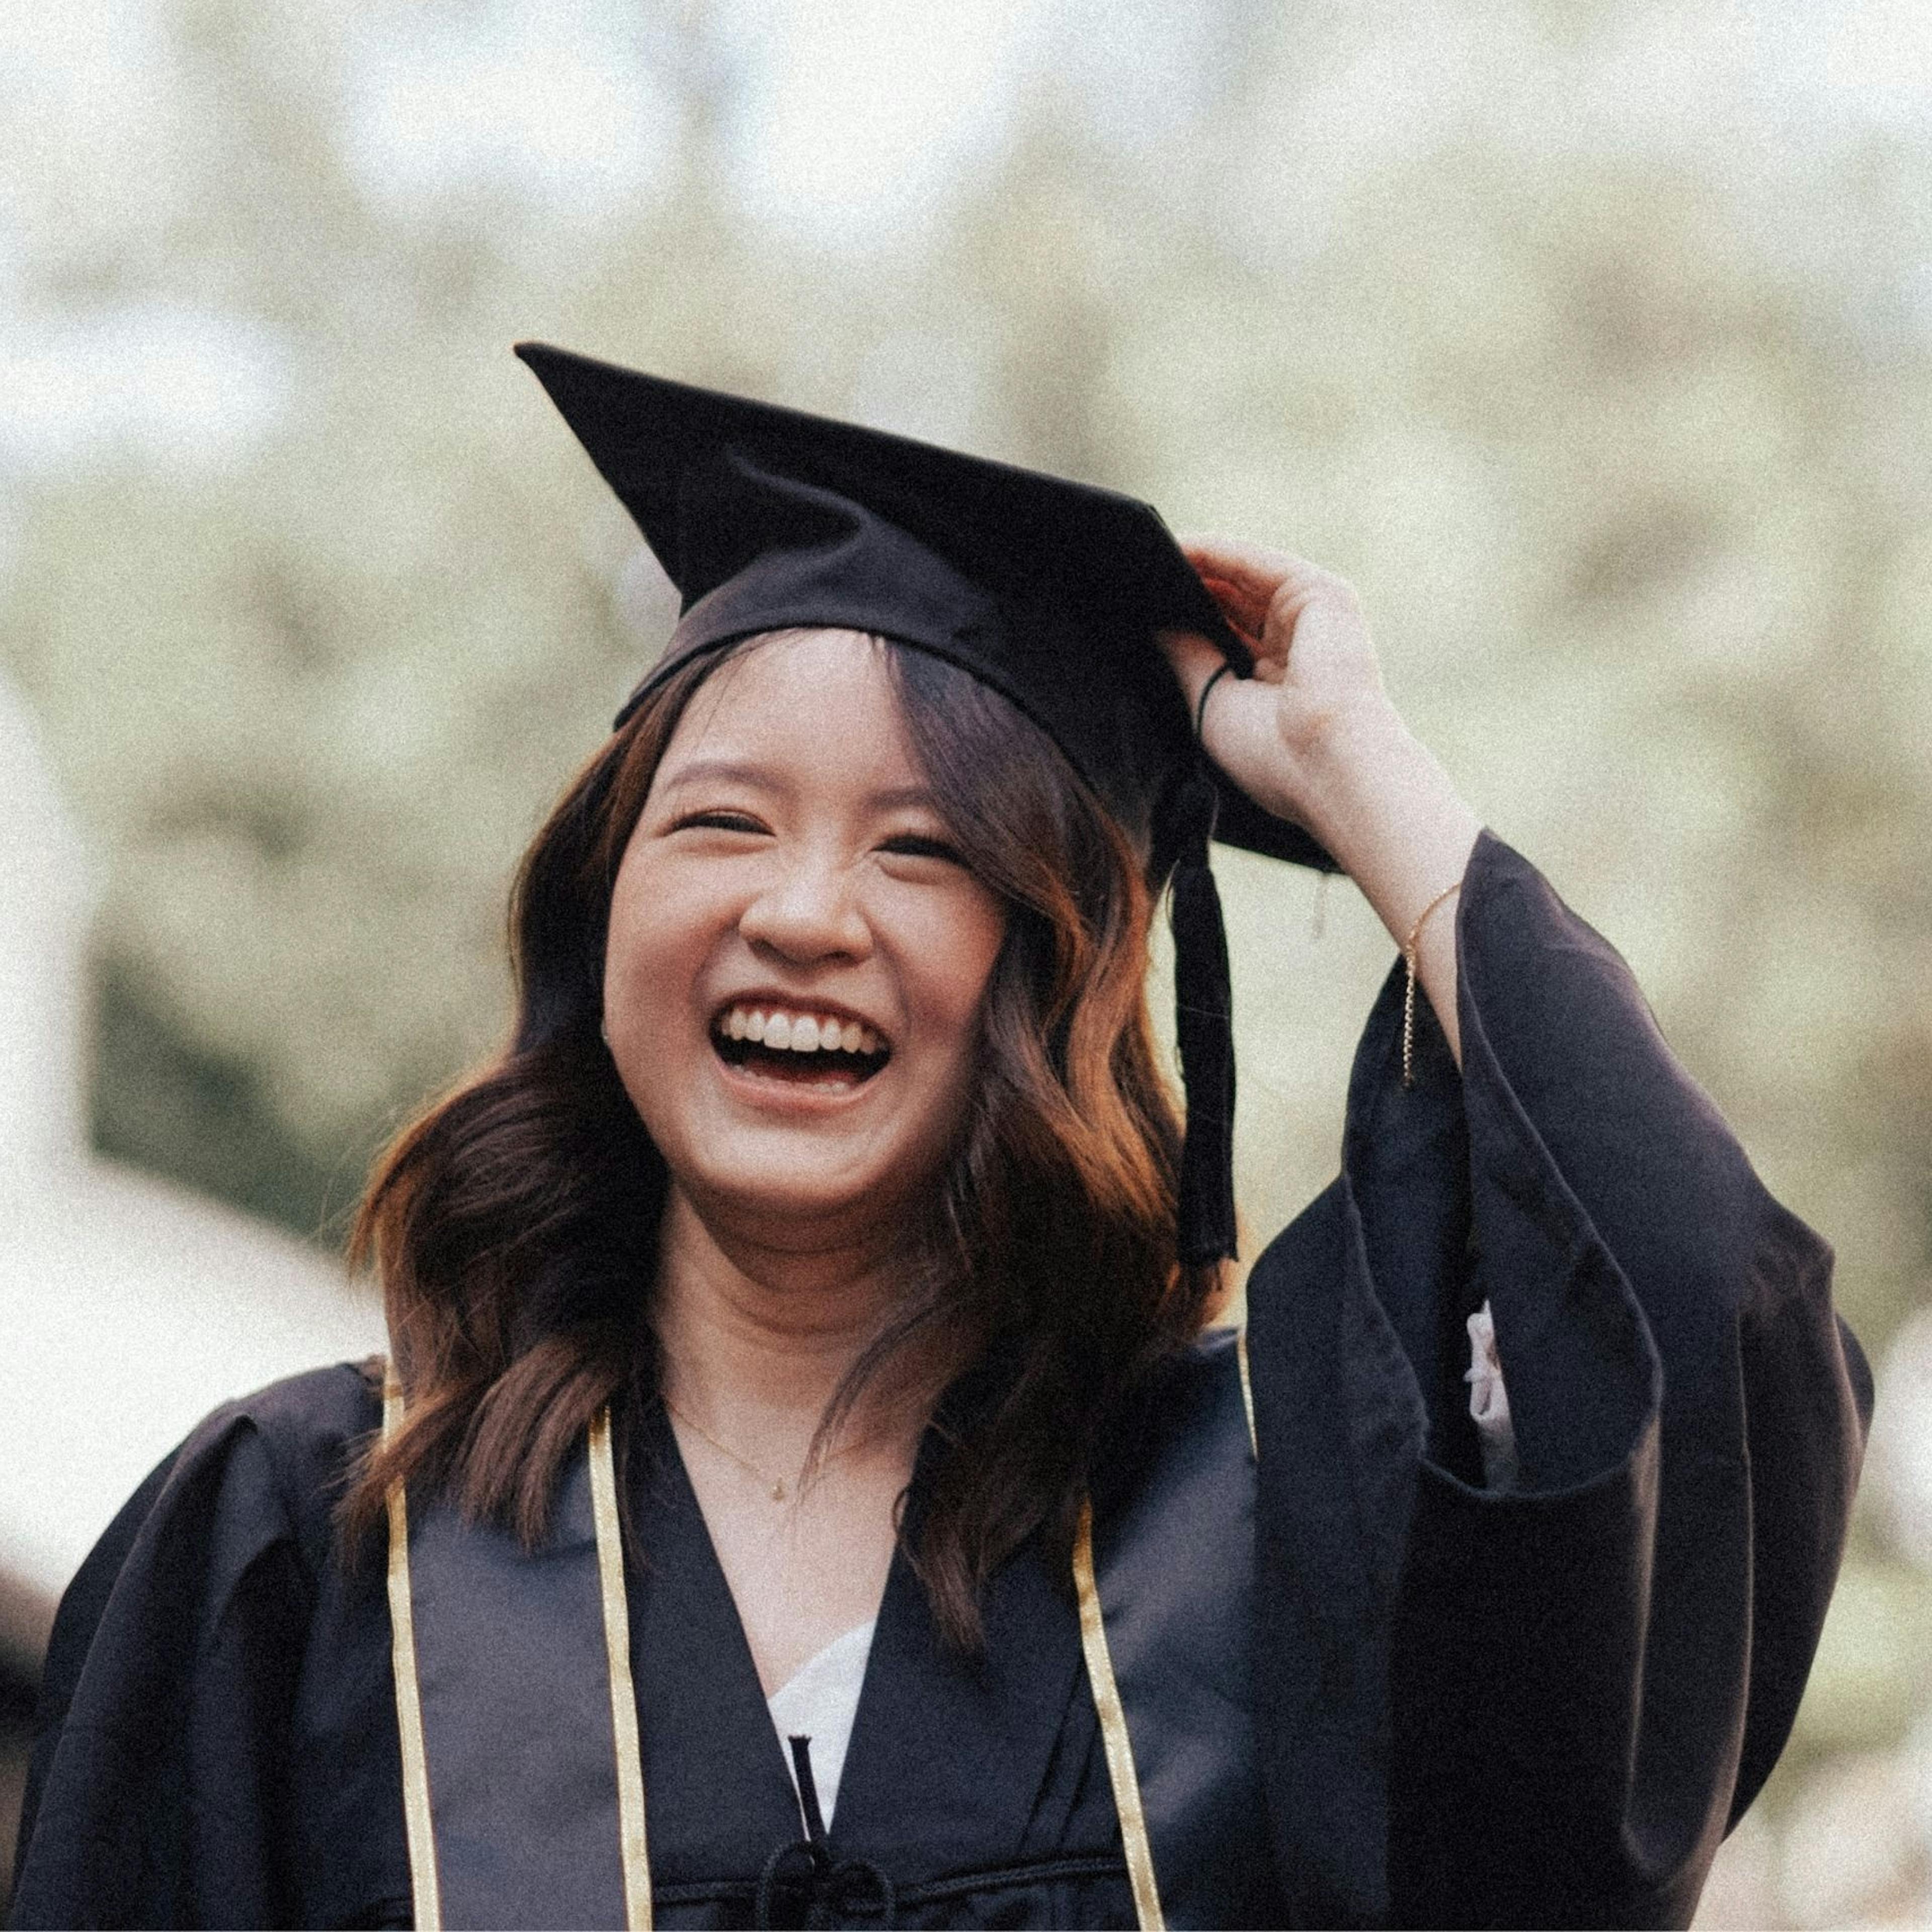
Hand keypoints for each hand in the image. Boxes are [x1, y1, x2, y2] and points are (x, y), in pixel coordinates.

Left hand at [1158, 535, 1394, 836]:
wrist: (1327, 762)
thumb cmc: (1272, 754)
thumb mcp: (1213, 701)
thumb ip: (1187, 656)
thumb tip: (1156, 624)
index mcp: (1278, 683)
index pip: (1225, 638)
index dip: (1185, 620)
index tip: (1136, 610)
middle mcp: (1298, 646)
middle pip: (1232, 603)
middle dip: (1186, 589)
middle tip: (1130, 578)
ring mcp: (1313, 616)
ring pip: (1243, 577)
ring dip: (1195, 564)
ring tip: (1142, 557)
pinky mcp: (1321, 593)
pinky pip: (1257, 562)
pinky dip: (1217, 552)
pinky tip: (1177, 547)